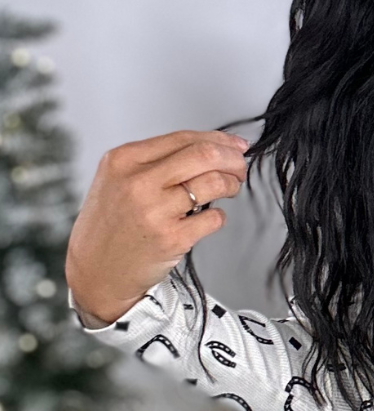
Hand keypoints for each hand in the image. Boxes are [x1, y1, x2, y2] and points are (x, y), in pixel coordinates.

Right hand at [65, 129, 249, 325]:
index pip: (184, 138)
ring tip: (229, 189)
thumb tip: (210, 147)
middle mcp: (137, 183)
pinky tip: (209, 218)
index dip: (218, 140)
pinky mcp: (171, 239)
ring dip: (231, 184)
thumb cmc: (110, 226)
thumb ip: (155, 161)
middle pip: (204, 155)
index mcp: (123, 160)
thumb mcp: (117, 181)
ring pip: (214, 182)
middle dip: (232, 159)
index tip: (235, 146)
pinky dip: (219, 215)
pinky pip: (214, 218)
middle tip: (239, 167)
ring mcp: (154, 211)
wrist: (95, 272)